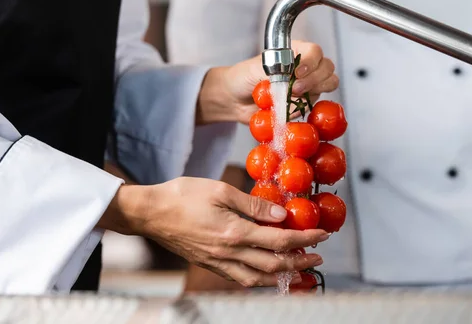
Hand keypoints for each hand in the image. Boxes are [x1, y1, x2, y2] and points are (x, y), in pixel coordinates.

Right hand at [99, 179, 328, 286]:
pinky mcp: (209, 264)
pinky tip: (267, 276)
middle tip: (318, 258)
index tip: (321, 235)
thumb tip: (282, 214)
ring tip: (300, 276)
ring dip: (283, 279)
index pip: (279, 241)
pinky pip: (240, 279)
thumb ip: (254, 205)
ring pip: (257, 279)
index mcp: (234, 233)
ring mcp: (217, 263)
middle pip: (273, 265)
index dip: (304, 239)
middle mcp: (228, 254)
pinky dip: (259, 280)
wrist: (150, 212)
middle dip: (300, 263)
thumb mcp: (221, 190)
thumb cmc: (182, 196)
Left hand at [197, 41, 338, 124]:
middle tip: (296, 89)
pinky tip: (290, 109)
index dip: (311, 62)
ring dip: (314, 92)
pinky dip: (305, 108)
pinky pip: (315, 106)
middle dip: (314, 79)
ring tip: (293, 98)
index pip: (315, 52)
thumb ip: (275, 73)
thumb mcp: (256, 69)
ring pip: (327, 85)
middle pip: (327, 68)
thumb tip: (290, 82)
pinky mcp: (304, 104)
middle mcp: (305, 67)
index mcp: (295, 52)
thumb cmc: (243, 77)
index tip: (298, 73)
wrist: (234, 99)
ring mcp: (307, 86)